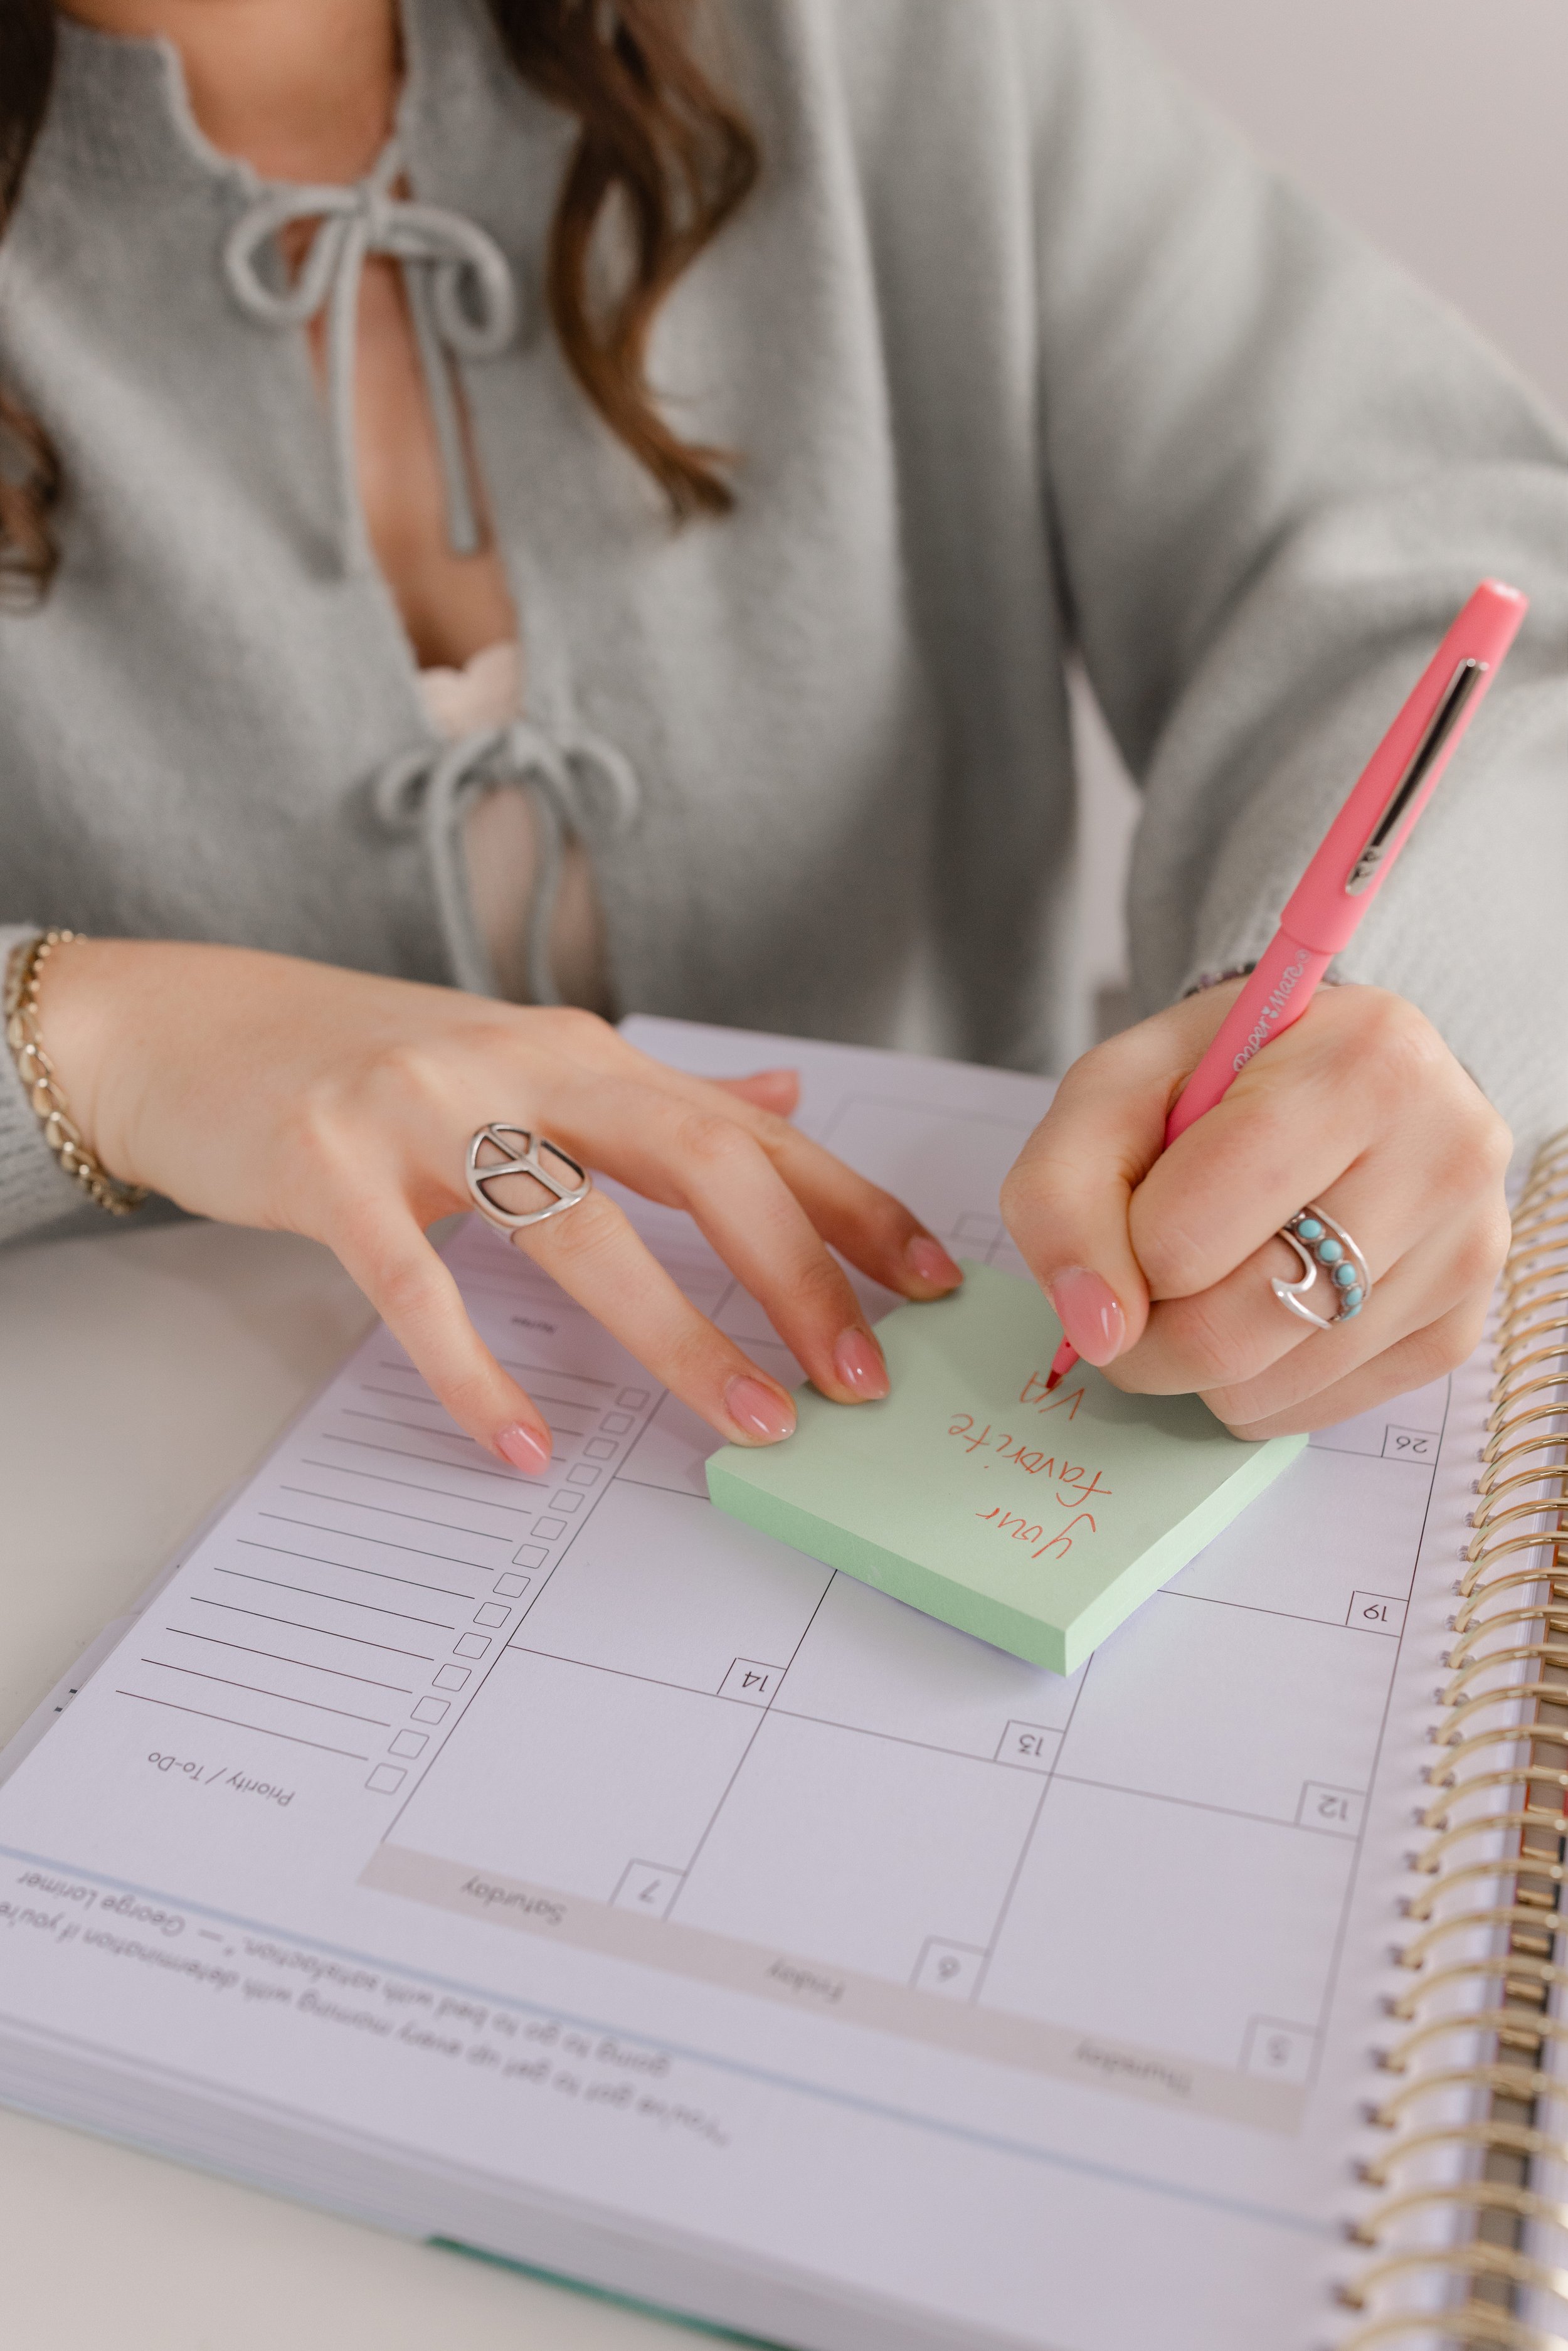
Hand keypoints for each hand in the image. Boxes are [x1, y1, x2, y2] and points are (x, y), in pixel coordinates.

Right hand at [41, 941, 961, 1467]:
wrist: (183, 1027)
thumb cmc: (365, 1061)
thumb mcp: (525, 1064)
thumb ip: (657, 1095)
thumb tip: (782, 1095)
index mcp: (584, 1052)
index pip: (746, 1129)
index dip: (848, 1204)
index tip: (931, 1284)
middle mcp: (521, 1066)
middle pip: (692, 1161)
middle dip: (791, 1271)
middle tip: (859, 1375)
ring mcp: (421, 1109)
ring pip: (574, 1224)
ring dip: (672, 1330)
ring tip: (747, 1420)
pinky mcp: (327, 1167)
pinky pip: (417, 1287)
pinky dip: (477, 1372)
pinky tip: (525, 1447)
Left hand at [1000, 980, 1511, 1435]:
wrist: (1319, 1077)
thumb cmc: (1215, 1078)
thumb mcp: (1110, 1093)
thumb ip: (1062, 1195)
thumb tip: (1098, 1330)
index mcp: (1365, 1062)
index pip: (1185, 1238)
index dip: (1121, 1248)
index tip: (1132, 1209)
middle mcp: (1447, 1153)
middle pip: (1230, 1332)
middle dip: (1146, 1331)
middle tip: (1141, 1277)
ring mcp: (1467, 1251)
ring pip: (1267, 1388)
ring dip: (1197, 1361)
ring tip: (1214, 1268)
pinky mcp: (1460, 1329)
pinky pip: (1312, 1411)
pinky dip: (1256, 1380)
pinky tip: (1267, 1298)